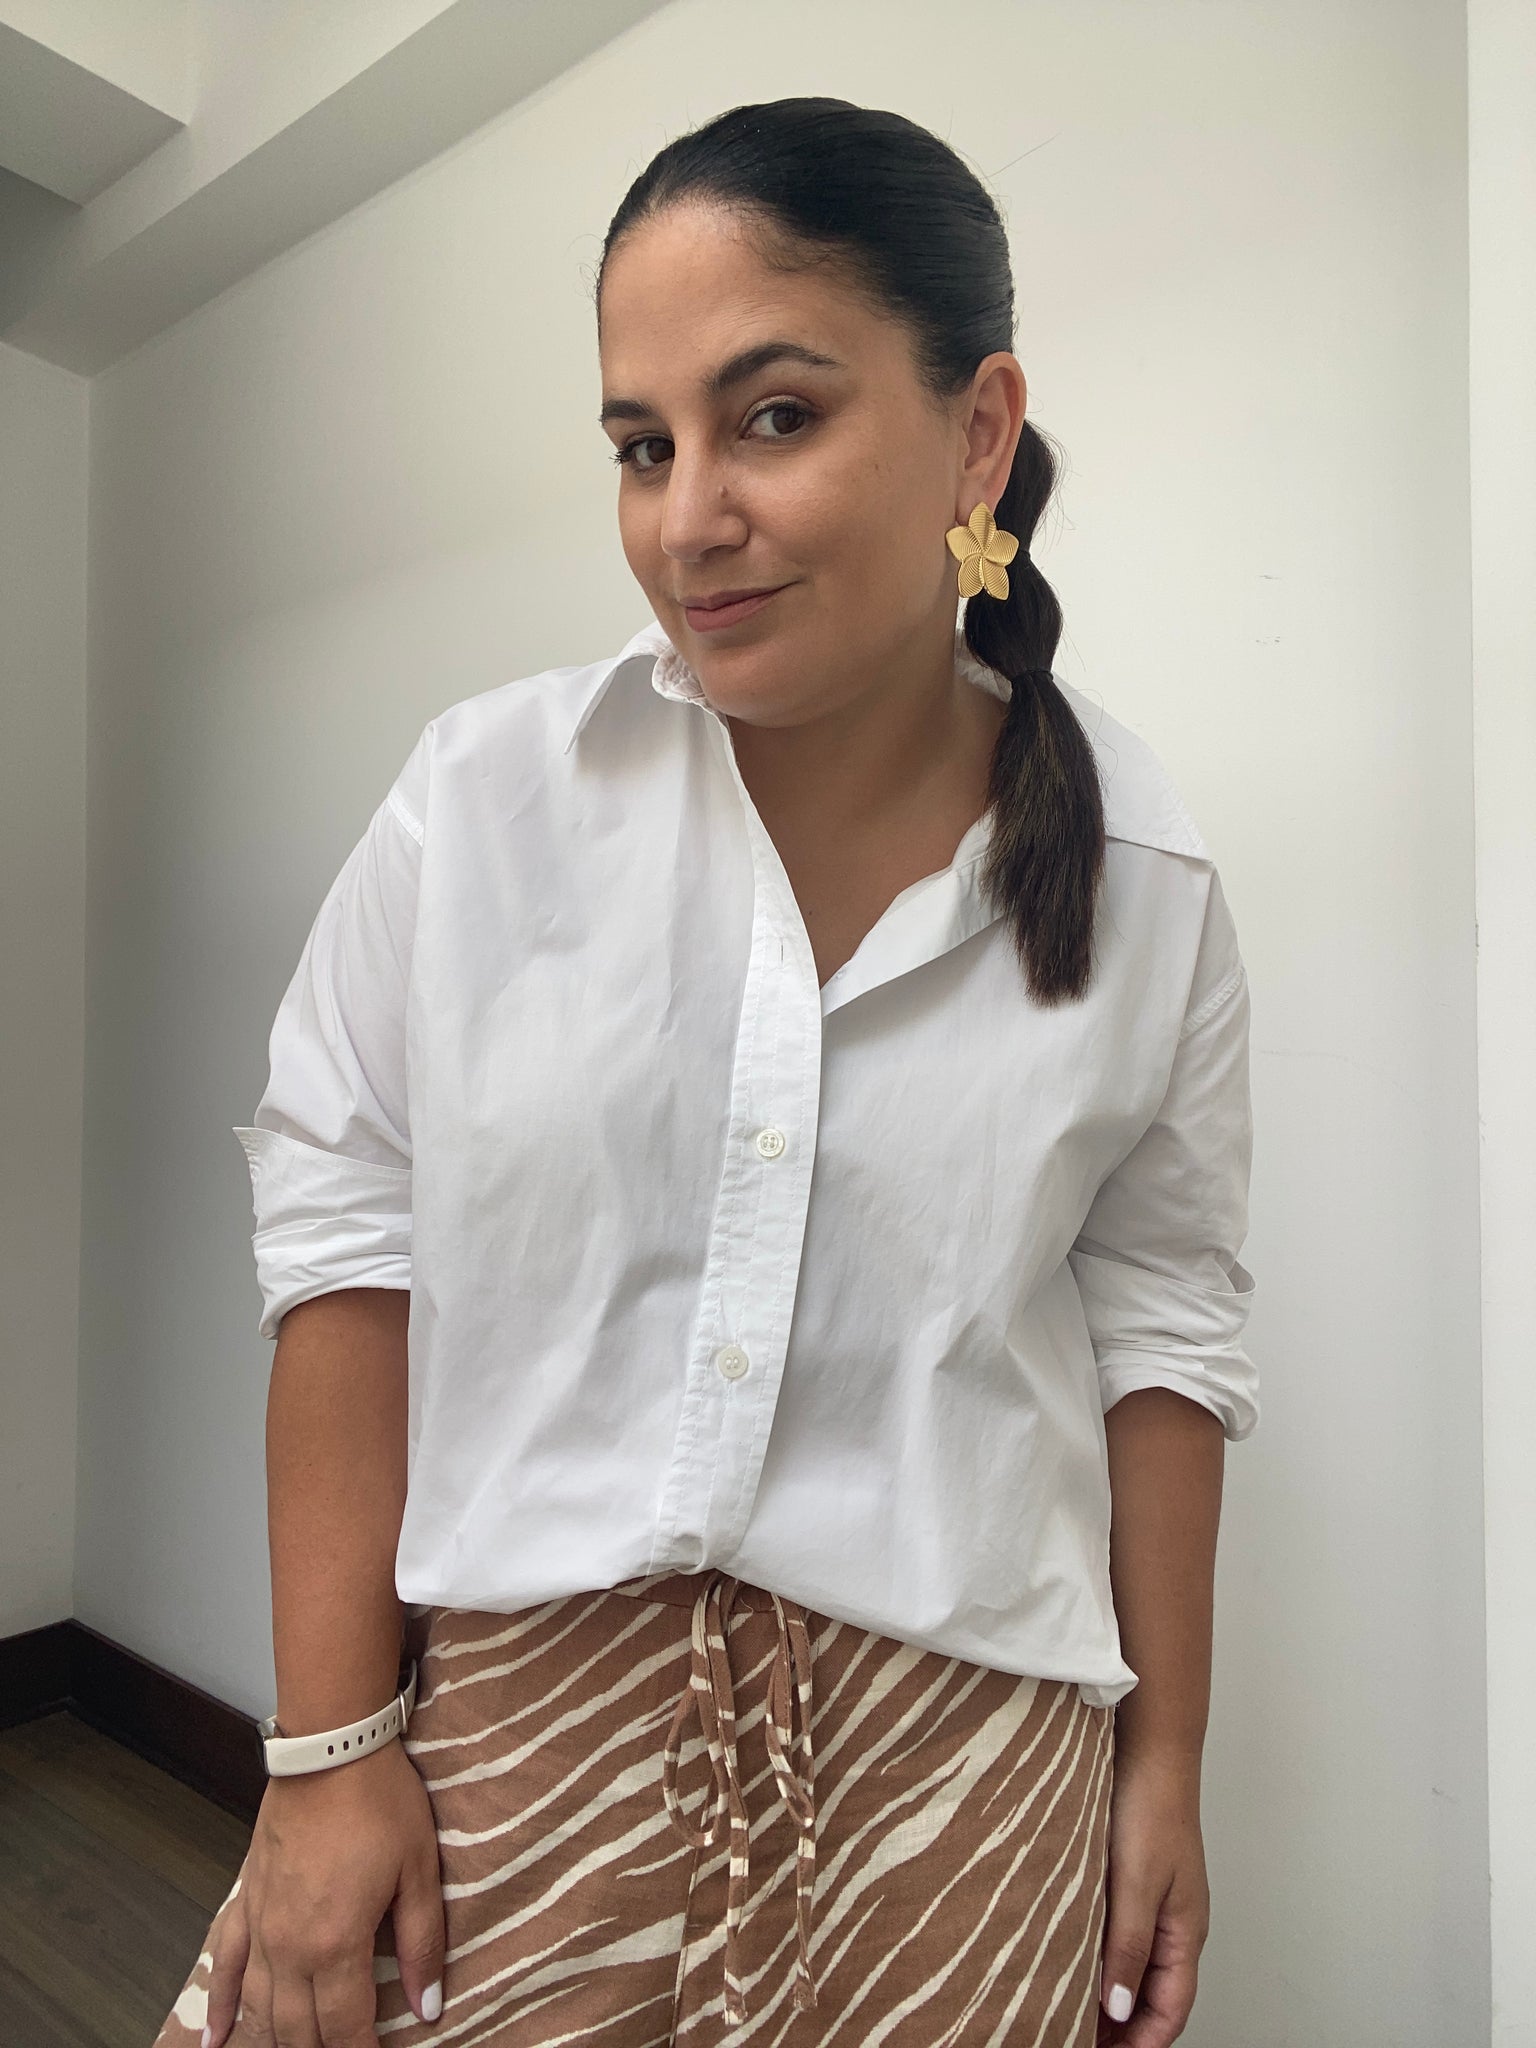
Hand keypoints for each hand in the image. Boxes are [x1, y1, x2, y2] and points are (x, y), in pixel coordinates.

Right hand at [204, 1737, 444, 2045]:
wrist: (331, 1748)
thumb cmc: (380, 1802)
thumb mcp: (420, 1871)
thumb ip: (422, 1945)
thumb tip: (429, 2007)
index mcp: (336, 1944)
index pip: (346, 2029)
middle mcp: (289, 1947)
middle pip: (299, 2030)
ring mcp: (260, 1926)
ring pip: (261, 2009)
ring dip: (277, 2040)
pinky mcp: (246, 1901)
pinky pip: (223, 1966)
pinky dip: (217, 2007)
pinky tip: (215, 2039)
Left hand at [1095, 1752, 1209, 2046]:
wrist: (1148, 1750)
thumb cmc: (1151, 1809)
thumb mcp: (1136, 1885)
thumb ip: (1127, 1947)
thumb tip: (1117, 2009)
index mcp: (1185, 1932)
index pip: (1170, 2010)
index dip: (1141, 2041)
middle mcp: (1173, 1922)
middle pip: (1153, 1994)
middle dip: (1122, 2026)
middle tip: (1075, 2036)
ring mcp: (1155, 1900)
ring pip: (1135, 1965)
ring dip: (1109, 1993)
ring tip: (1068, 2008)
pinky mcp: (1134, 1878)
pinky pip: (1122, 1933)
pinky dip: (1101, 1956)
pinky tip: (1071, 1956)